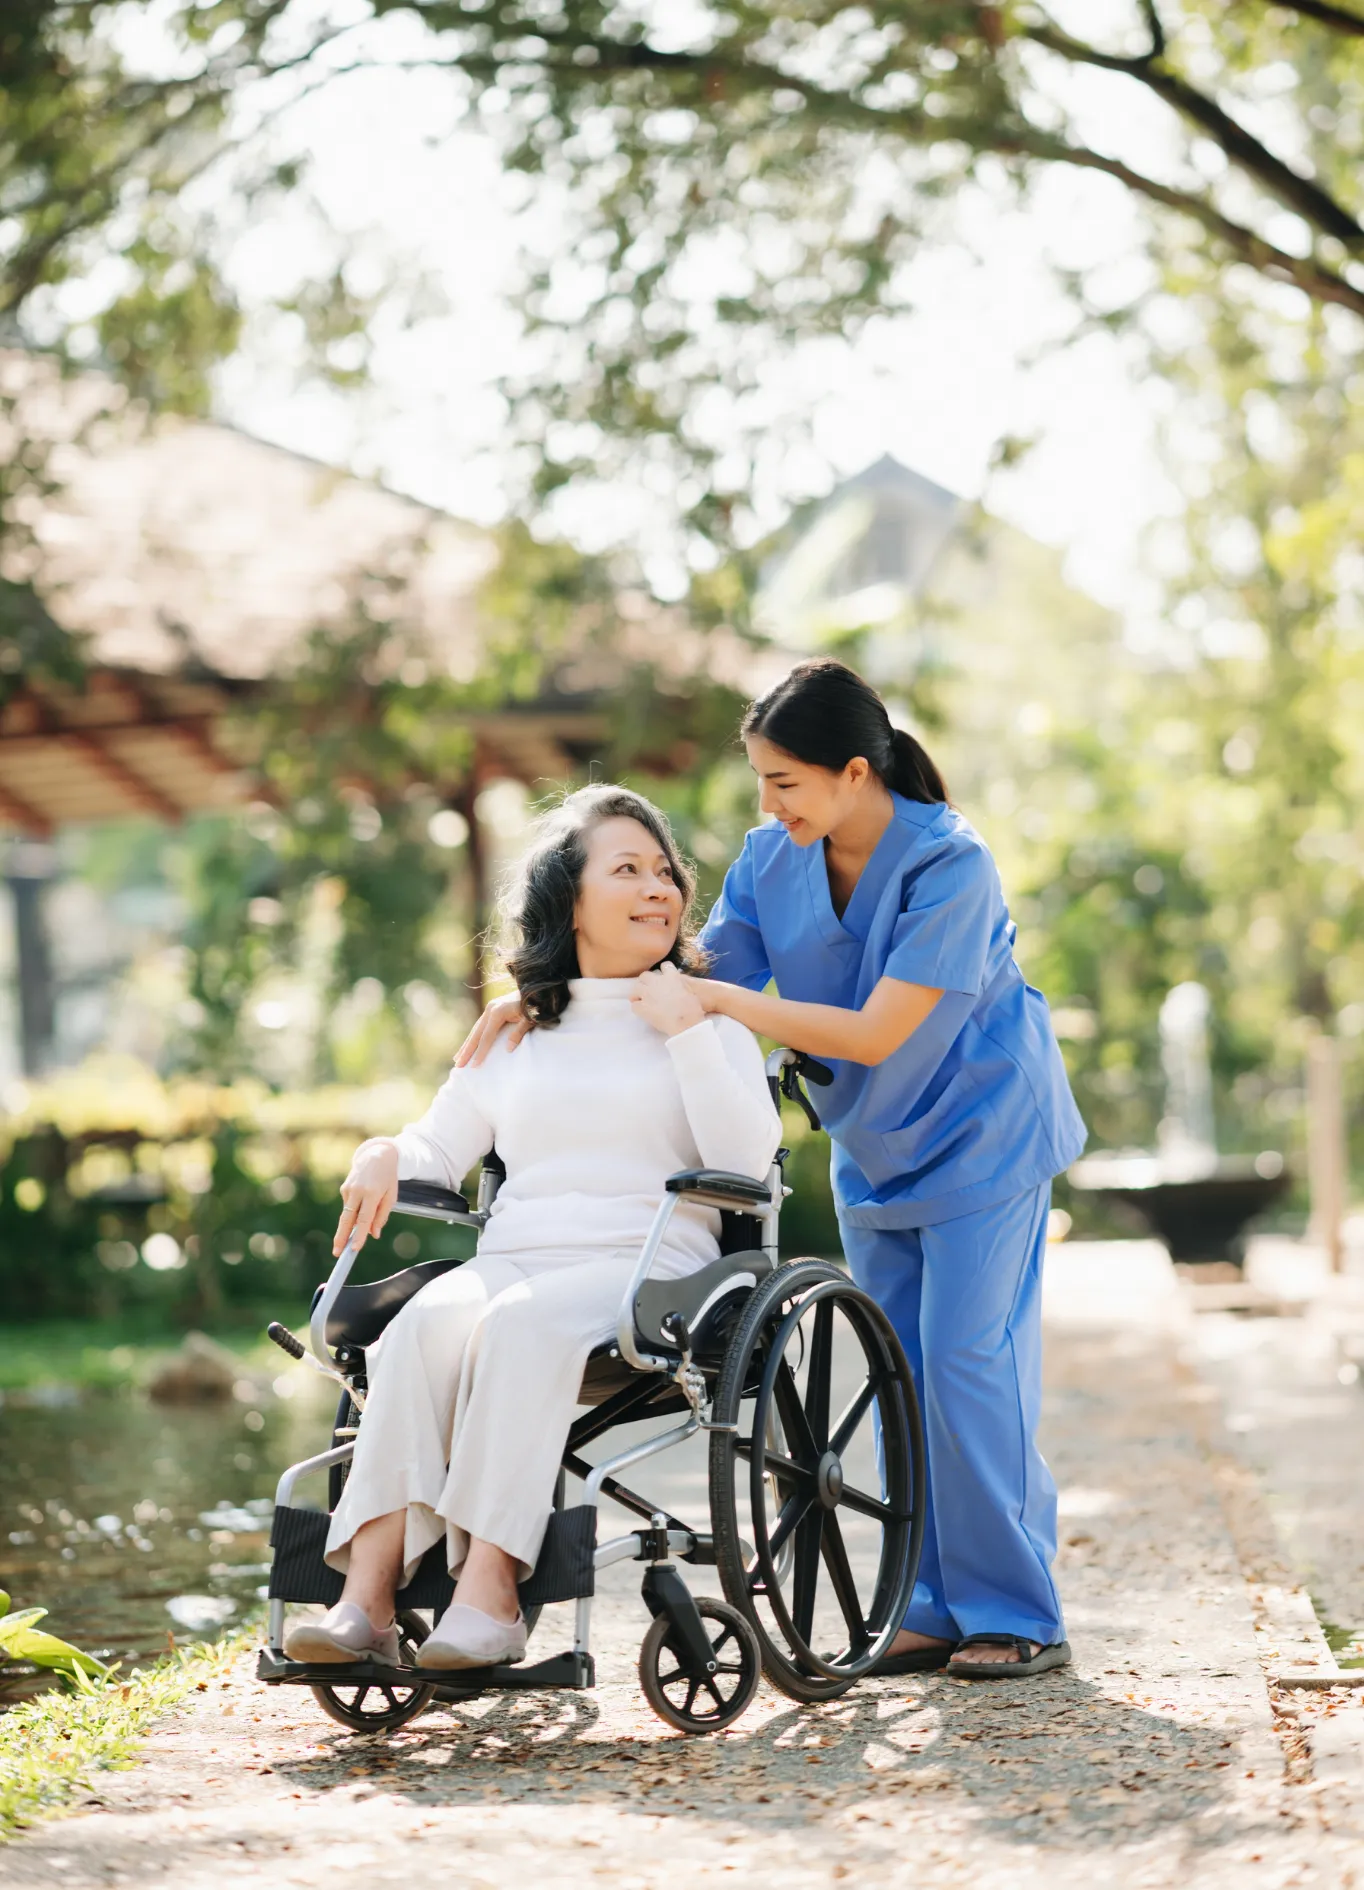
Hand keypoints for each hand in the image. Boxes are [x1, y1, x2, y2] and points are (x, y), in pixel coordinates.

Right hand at [334, 1139, 399, 1254]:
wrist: (377, 1155)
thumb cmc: (387, 1178)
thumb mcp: (391, 1196)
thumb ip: (382, 1216)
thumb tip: (373, 1234)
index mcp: (372, 1193)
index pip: (364, 1219)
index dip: (359, 1235)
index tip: (354, 1248)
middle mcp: (358, 1191)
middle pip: (347, 1219)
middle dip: (341, 1237)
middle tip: (337, 1253)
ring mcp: (348, 1189)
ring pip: (348, 1214)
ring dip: (353, 1223)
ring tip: (363, 1216)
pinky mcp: (344, 1189)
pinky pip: (349, 1206)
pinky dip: (355, 1210)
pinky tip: (363, 1201)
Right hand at [454, 992, 529, 1067]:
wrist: (536, 988)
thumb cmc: (535, 1006)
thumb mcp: (530, 1019)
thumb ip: (519, 1033)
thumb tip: (508, 1049)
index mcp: (498, 1012)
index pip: (486, 1037)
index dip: (480, 1052)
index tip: (474, 1066)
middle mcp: (490, 1009)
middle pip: (476, 1034)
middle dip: (467, 1050)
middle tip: (459, 1065)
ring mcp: (490, 1008)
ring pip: (475, 1029)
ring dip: (466, 1044)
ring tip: (457, 1058)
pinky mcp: (492, 1008)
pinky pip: (480, 1025)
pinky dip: (473, 1037)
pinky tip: (469, 1045)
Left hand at [630, 961, 707, 1037]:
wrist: (686, 1022)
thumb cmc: (693, 1008)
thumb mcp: (690, 990)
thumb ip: (681, 984)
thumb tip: (678, 984)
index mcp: (671, 976)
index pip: (665, 966)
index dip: (663, 972)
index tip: (663, 977)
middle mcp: (657, 982)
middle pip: (645, 975)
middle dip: (646, 981)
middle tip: (649, 990)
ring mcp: (647, 994)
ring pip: (635, 988)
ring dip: (638, 993)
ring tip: (642, 1001)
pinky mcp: (642, 1007)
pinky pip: (634, 1006)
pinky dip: (638, 1008)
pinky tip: (642, 1013)